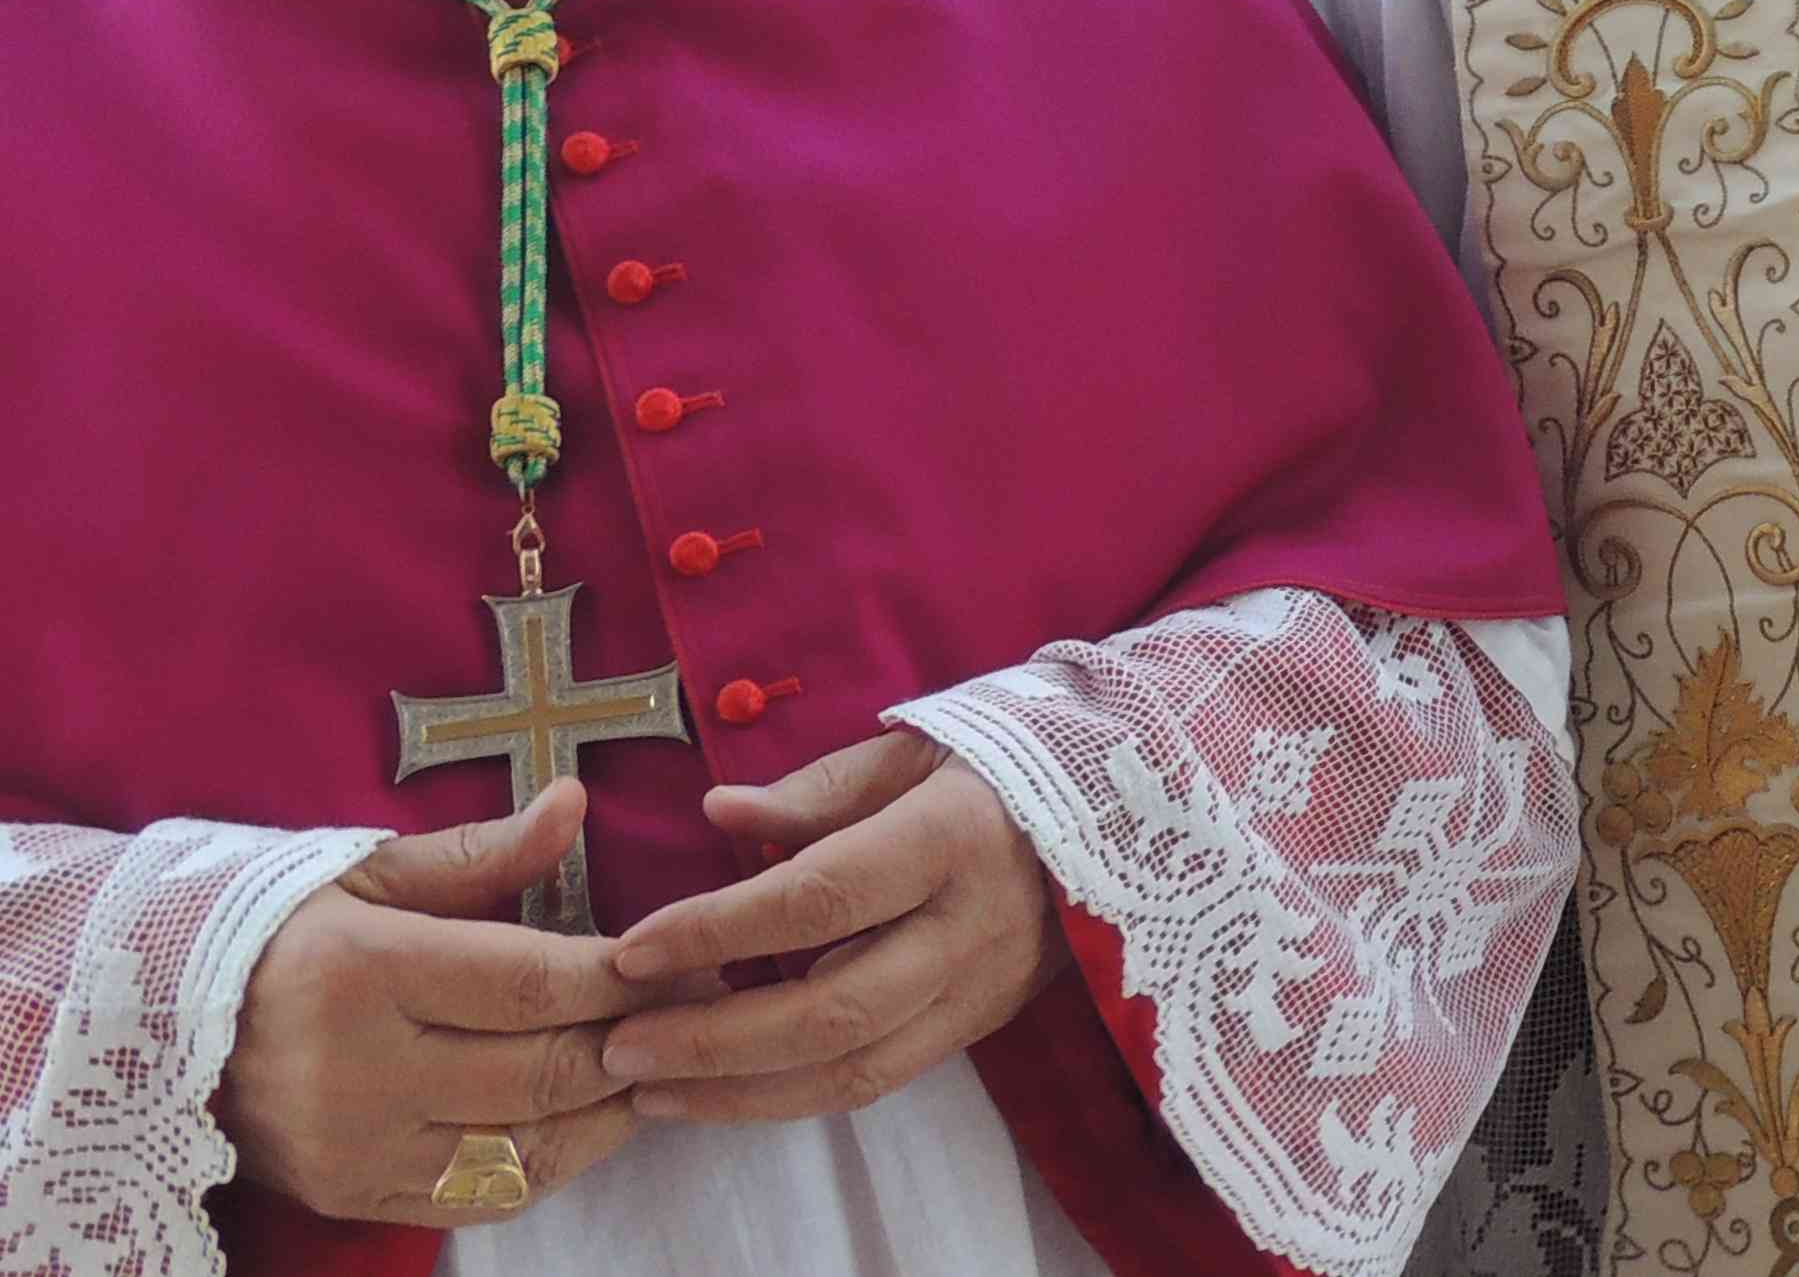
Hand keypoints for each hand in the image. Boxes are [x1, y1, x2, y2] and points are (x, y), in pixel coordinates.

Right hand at [222, 783, 700, 1223]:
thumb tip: (575, 803)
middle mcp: (359, 1074)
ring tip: (658, 1055)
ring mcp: (357, 1149)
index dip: (624, 974)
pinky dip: (556, 1156)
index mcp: (366, 973)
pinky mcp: (356, 1196)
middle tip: (698, 1005)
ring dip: (610, 1106)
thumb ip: (484, 853)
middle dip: (636, 1037)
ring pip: (529, 1146)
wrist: (161, 1025)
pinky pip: (488, 1193)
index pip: (531, 984)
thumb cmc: (287, 930)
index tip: (685, 955)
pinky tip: (589, 1112)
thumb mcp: (374, 873)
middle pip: (543, 1072)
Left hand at [601, 730, 1066, 1123]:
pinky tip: (722, 1091)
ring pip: (853, 1071)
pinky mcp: (981, 1026)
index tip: (634, 948)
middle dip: (712, 1041)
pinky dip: (790, 1097)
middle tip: (619, 1046)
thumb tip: (715, 815)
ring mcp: (982, 989)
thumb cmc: (1005, 762)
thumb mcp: (917, 749)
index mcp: (950, 837)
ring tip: (647, 1091)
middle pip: (831, 1012)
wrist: (1132, 809)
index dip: (719, 929)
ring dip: (739, 1093)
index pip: (820, 899)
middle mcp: (970, 927)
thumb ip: (815, 792)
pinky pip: (877, 1081)